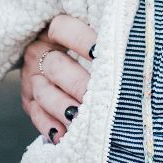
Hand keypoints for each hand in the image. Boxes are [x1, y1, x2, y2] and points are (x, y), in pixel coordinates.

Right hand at [20, 13, 96, 142]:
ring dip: (63, 108)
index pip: (61, 28)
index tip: (102, 53)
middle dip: (79, 84)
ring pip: (44, 93)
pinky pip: (36, 115)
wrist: (58, 55)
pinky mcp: (30, 101)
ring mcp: (32, 78)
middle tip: (101, 98)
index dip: (82, 40)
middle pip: (55, 66)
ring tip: (82, 119)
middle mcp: (39, 52)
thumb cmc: (90, 44)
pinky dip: (49, 126)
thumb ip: (107, 34)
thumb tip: (132, 40)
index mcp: (54, 29)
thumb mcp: (92, 31)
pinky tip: (64, 135)